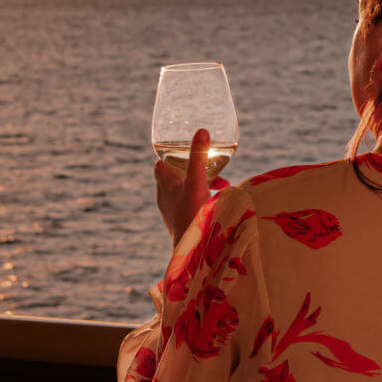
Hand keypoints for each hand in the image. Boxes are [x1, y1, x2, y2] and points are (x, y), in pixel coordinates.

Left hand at [154, 129, 221, 247]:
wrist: (192, 251)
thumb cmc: (191, 215)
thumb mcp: (196, 182)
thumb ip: (199, 157)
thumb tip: (202, 130)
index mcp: (164, 185)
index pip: (160, 163)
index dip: (171, 155)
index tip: (187, 151)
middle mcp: (165, 197)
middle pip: (176, 176)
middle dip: (193, 169)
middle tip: (211, 168)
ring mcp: (173, 211)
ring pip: (185, 190)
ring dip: (201, 184)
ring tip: (221, 186)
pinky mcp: (182, 222)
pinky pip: (190, 204)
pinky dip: (203, 199)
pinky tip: (218, 202)